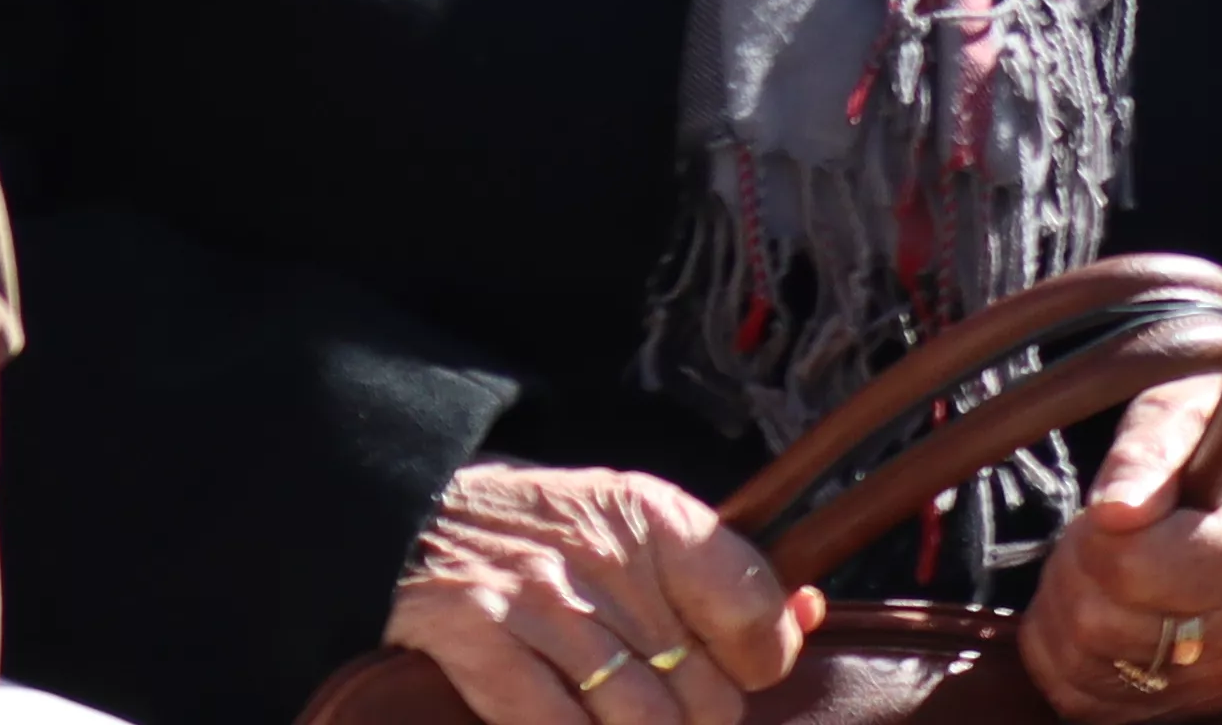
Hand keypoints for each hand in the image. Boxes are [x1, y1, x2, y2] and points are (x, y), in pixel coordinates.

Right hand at [383, 460, 814, 724]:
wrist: (415, 518)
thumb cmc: (543, 533)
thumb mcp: (631, 520)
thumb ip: (716, 573)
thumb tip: (807, 615)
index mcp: (650, 516)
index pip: (752, 611)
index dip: (760, 662)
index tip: (736, 669)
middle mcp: (603, 560)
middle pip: (703, 694)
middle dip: (693, 720)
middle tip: (664, 705)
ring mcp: (542, 606)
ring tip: (622, 720)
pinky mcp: (486, 645)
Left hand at [1013, 374, 1221, 711]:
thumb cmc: (1218, 435)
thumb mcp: (1185, 408)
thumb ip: (1148, 450)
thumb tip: (1114, 510)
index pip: (1140, 570)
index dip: (1092, 537)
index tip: (1101, 506)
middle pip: (1111, 627)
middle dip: (1069, 574)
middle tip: (1082, 534)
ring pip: (1098, 674)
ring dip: (1060, 618)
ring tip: (1081, 568)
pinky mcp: (1205, 696)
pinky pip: (1104, 708)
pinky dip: (1065, 664)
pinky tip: (1075, 613)